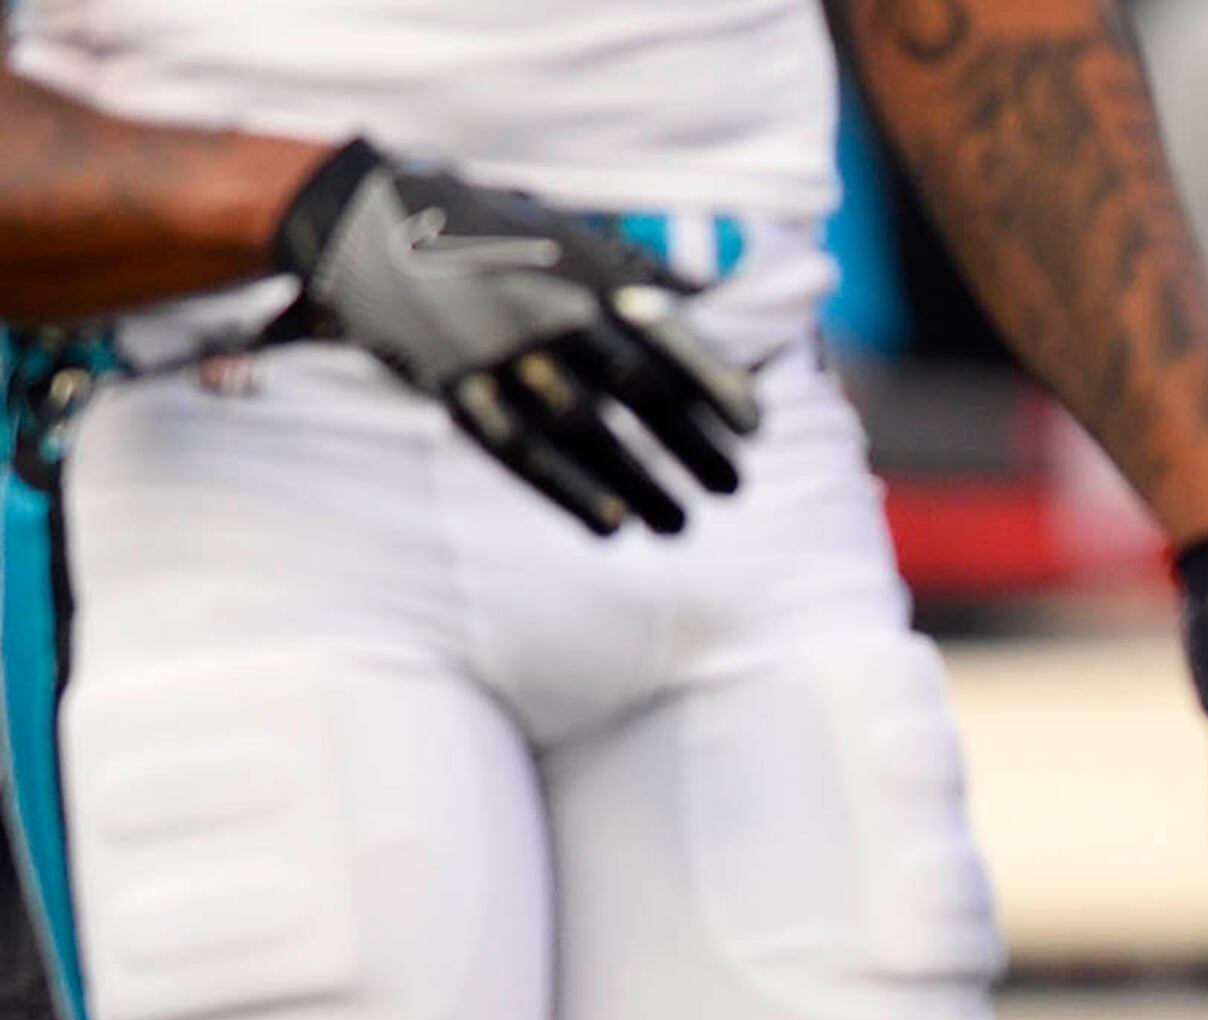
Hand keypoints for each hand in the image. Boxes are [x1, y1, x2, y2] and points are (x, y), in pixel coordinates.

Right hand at [269, 141, 758, 537]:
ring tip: (681, 525)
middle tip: (734, 488)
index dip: (717, 387)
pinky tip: (612, 527)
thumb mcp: (569, 234)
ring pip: (584, 432)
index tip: (755, 429)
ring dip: (640, 483)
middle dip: (693, 446)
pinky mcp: (454, 386)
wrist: (367, 219)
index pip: (668, 338)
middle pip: (638, 392)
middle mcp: (545, 312)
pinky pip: (518, 451)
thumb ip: (640, 275)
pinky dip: (567, 492)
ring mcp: (495, 352)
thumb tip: (713, 303)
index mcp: (581, 271)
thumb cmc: (491, 231)